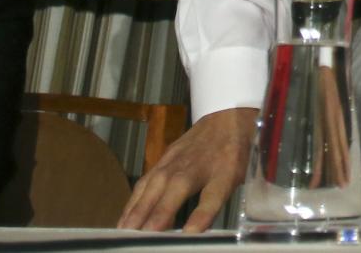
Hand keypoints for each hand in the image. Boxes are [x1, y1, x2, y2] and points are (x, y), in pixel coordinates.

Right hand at [117, 107, 257, 231]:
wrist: (226, 120)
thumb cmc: (233, 154)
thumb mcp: (237, 179)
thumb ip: (215, 205)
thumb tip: (194, 231)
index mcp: (220, 174)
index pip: (210, 199)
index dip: (200, 218)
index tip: (188, 233)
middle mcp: (190, 169)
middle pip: (168, 197)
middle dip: (152, 220)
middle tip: (136, 242)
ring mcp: (171, 164)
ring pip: (150, 190)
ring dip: (135, 214)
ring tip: (123, 235)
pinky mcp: (161, 162)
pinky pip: (143, 185)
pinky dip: (132, 203)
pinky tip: (125, 219)